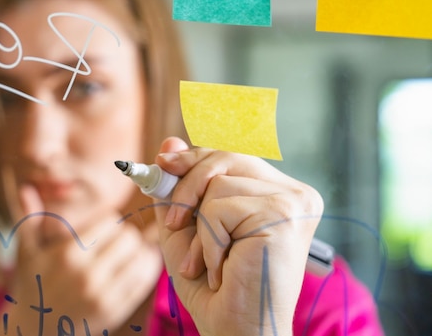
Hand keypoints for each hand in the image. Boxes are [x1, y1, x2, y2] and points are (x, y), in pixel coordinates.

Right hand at [0, 181, 161, 335]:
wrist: (33, 331)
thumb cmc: (30, 284)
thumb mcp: (27, 252)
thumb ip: (31, 218)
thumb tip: (26, 188)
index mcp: (68, 254)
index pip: (111, 222)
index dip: (110, 222)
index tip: (105, 228)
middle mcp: (88, 274)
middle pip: (129, 238)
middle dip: (126, 236)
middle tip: (118, 241)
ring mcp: (103, 295)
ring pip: (142, 259)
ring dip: (139, 252)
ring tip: (129, 253)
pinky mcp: (114, 311)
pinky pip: (143, 282)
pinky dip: (145, 270)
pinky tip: (136, 266)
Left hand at [154, 137, 323, 335]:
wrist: (236, 331)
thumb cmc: (214, 285)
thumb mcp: (188, 228)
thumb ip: (180, 187)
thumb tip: (170, 141)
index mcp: (279, 193)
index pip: (233, 156)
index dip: (195, 157)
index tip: (163, 163)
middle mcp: (295, 193)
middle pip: (226, 158)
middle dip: (186, 186)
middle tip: (172, 223)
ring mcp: (294, 202)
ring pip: (218, 184)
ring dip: (199, 230)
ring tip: (206, 264)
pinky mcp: (284, 214)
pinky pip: (219, 209)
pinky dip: (208, 243)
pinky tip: (222, 270)